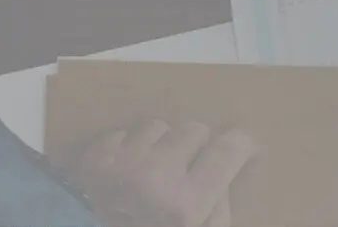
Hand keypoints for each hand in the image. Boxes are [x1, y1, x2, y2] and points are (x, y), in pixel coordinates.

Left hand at [70, 120, 256, 226]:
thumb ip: (217, 211)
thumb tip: (225, 176)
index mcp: (187, 203)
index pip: (227, 150)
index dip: (240, 143)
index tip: (241, 144)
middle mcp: (157, 175)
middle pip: (193, 129)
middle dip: (195, 144)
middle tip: (189, 161)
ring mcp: (123, 160)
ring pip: (156, 126)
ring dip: (158, 142)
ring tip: (152, 165)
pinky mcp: (96, 154)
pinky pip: (123, 132)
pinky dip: (127, 146)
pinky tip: (125, 167)